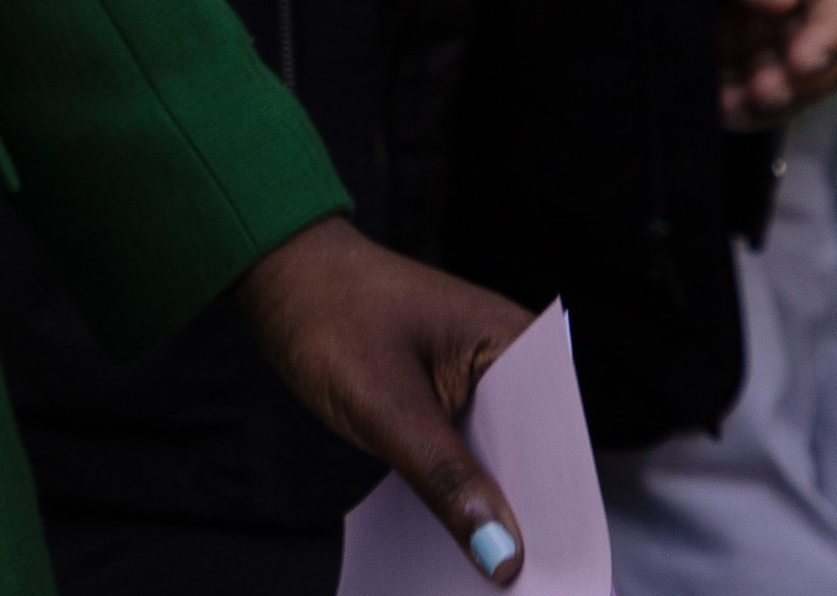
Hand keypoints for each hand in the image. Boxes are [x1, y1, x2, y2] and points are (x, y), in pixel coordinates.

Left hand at [237, 217, 528, 580]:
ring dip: (492, 516)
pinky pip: (466, 459)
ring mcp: (475, 381)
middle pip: (532, 456)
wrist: (278, 272)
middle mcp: (505, 358)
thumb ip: (444, 476)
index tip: (556, 569)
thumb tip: (504, 556)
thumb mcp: (383, 404)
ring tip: (490, 584)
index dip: (558, 505)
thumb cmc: (328, 312)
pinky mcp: (445, 401)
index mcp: (511, 338)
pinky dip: (461, 498)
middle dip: (526, 520)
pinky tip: (456, 549)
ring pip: (498, 464)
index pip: (556, 435)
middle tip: (521, 586)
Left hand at [711, 0, 836, 126]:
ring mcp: (758, 18)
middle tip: (763, 93)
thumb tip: (780, 0)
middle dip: (797, 81)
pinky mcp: (723, 39)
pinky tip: (714, 107)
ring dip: (764, 101)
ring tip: (731, 108)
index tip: (801, 61)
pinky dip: (733, 100)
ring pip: (782, 77)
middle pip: (820, 52)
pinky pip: (740, 81)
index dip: (831, 36)